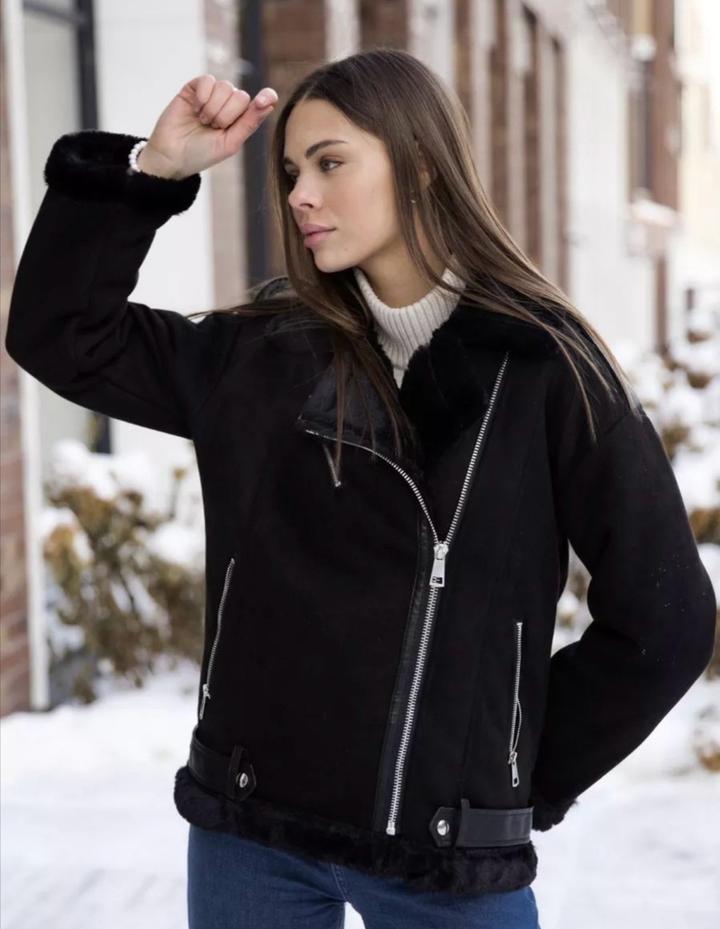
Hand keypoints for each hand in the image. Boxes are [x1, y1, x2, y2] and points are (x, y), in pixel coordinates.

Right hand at [137, 74, 277, 178]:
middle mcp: (227, 105)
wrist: (172, 156)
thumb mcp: (230, 143)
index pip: (259, 102)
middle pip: (241, 95)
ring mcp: (211, 95)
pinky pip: (207, 80)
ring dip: (214, 108)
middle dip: (227, 115)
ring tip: (202, 121)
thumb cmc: (201, 154)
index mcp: (240, 120)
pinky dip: (203, 96)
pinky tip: (195, 109)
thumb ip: (249, 122)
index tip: (266, 98)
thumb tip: (270, 102)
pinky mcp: (194, 88)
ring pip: (225, 87)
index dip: (265, 97)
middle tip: (212, 127)